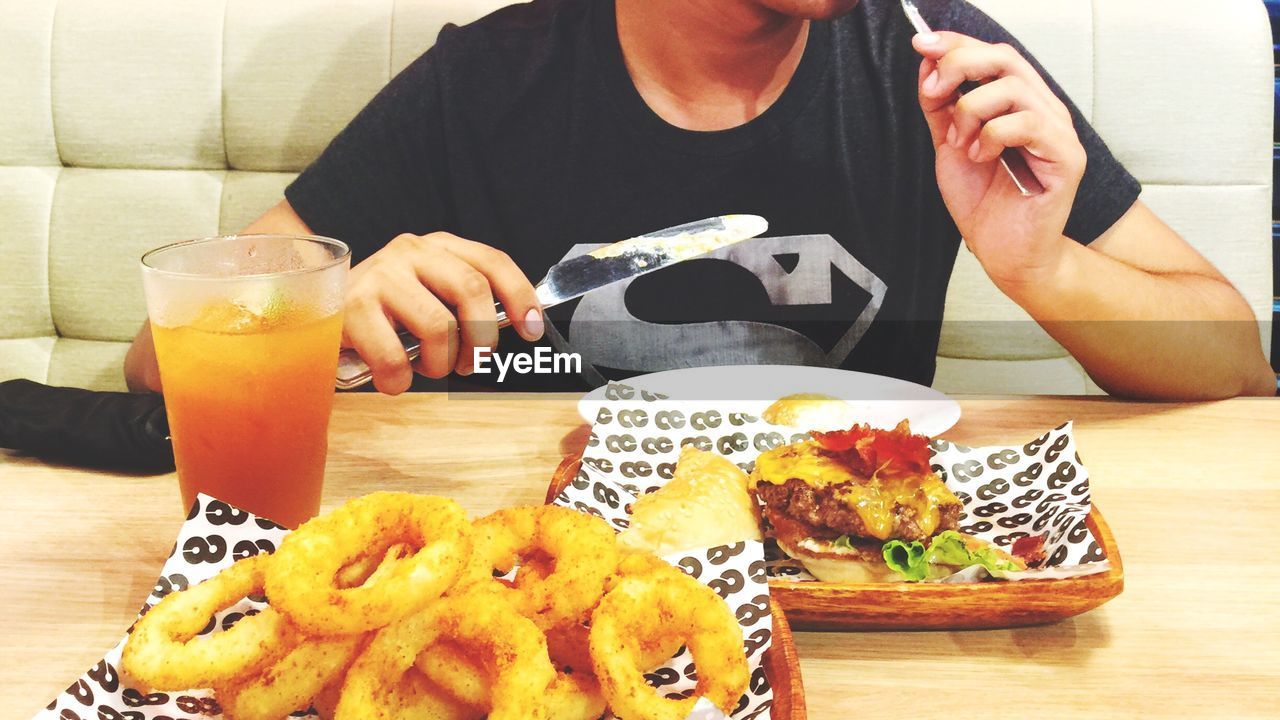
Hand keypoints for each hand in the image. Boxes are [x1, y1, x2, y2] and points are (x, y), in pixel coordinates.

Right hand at [343, 232, 543, 393]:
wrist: (312, 310)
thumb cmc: (383, 314)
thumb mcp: (429, 296)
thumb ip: (465, 304)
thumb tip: (517, 327)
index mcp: (438, 247)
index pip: (492, 262)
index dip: (520, 297)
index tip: (533, 331)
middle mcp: (412, 251)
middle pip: (472, 290)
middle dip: (482, 339)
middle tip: (471, 363)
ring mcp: (381, 275)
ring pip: (439, 326)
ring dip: (441, 363)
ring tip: (426, 367)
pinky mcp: (352, 307)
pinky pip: (395, 357)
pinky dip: (400, 380)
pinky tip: (391, 376)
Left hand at [913, 32, 1085, 291]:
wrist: (1005, 254)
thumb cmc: (985, 203)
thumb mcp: (950, 145)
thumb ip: (940, 106)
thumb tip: (928, 63)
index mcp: (1019, 104)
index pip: (993, 55)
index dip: (958, 42)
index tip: (922, 41)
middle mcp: (1043, 110)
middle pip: (1006, 58)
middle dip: (960, 64)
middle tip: (933, 89)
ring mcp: (1058, 132)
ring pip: (1013, 87)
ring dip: (971, 110)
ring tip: (960, 144)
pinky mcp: (1066, 157)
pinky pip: (1026, 123)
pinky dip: (992, 135)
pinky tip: (981, 157)